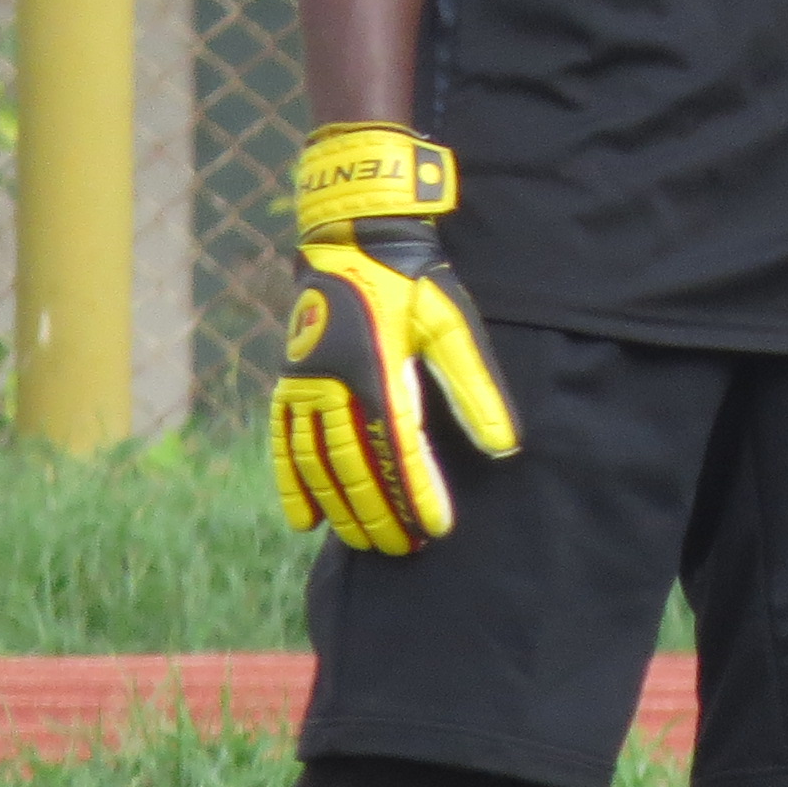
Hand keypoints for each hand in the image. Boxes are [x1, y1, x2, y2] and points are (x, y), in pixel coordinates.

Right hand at [268, 125, 519, 552]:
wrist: (355, 238)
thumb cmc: (413, 281)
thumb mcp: (452, 323)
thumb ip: (475, 386)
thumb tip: (505, 446)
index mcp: (379, 371)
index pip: (399, 450)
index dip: (418, 494)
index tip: (436, 527)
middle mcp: (334, 385)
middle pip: (356, 467)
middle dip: (381, 513)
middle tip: (405, 548)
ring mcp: (305, 386)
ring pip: (318, 464)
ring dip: (343, 509)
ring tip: (367, 543)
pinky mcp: (289, 383)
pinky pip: (282, 445)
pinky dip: (291, 486)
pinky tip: (304, 522)